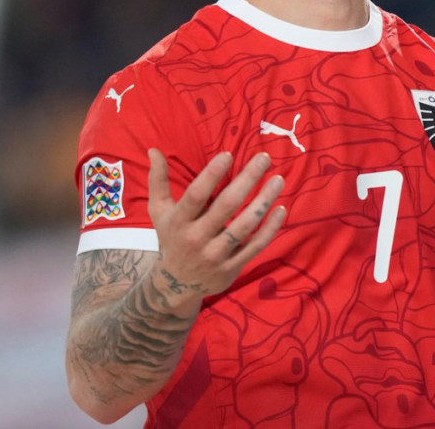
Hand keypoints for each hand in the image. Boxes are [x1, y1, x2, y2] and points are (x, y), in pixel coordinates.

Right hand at [146, 148, 285, 306]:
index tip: (229, 154)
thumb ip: (158, 181)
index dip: (212, 174)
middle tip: (264, 158)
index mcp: (179, 221)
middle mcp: (197, 238)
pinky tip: (281, 208)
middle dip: (247, 179)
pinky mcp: (232, 267)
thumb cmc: (171, 237)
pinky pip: (255, 246)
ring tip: (278, 180)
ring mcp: (216, 255)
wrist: (177, 285)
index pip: (196, 195)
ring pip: (245, 226)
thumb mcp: (159, 211)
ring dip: (264, 201)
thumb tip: (154, 150)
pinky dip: (270, 228)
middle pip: (226, 206)